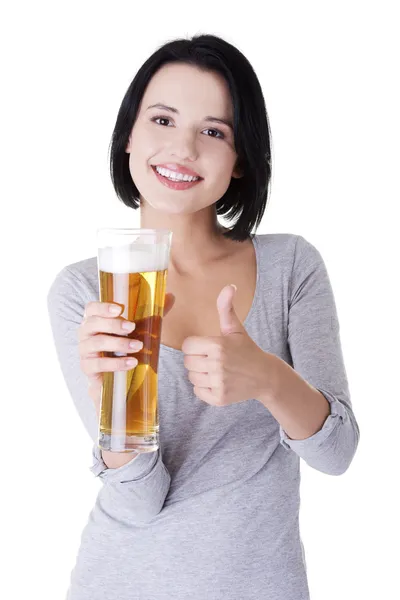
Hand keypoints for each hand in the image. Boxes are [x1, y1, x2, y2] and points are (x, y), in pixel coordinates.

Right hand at [78, 294, 175, 416]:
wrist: (115, 376)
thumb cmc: (124, 345)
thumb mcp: (138, 328)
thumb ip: (151, 313)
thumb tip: (171, 296)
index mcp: (95, 318)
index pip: (92, 308)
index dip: (103, 307)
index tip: (120, 309)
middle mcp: (85, 332)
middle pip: (93, 323)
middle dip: (114, 324)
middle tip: (132, 327)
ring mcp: (84, 350)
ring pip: (97, 343)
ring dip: (119, 344)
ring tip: (138, 346)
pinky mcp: (87, 368)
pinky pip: (99, 364)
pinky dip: (116, 363)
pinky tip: (131, 363)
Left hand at [182, 285, 268, 406]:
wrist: (265, 376)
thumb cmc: (247, 350)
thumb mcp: (236, 329)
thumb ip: (226, 308)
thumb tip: (229, 286)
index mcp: (218, 345)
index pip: (187, 346)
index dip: (195, 346)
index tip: (208, 347)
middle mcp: (217, 364)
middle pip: (188, 362)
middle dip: (198, 360)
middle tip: (213, 359)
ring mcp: (219, 383)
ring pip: (191, 377)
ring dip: (200, 374)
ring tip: (216, 370)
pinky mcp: (219, 398)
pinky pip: (198, 392)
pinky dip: (205, 389)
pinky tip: (218, 382)